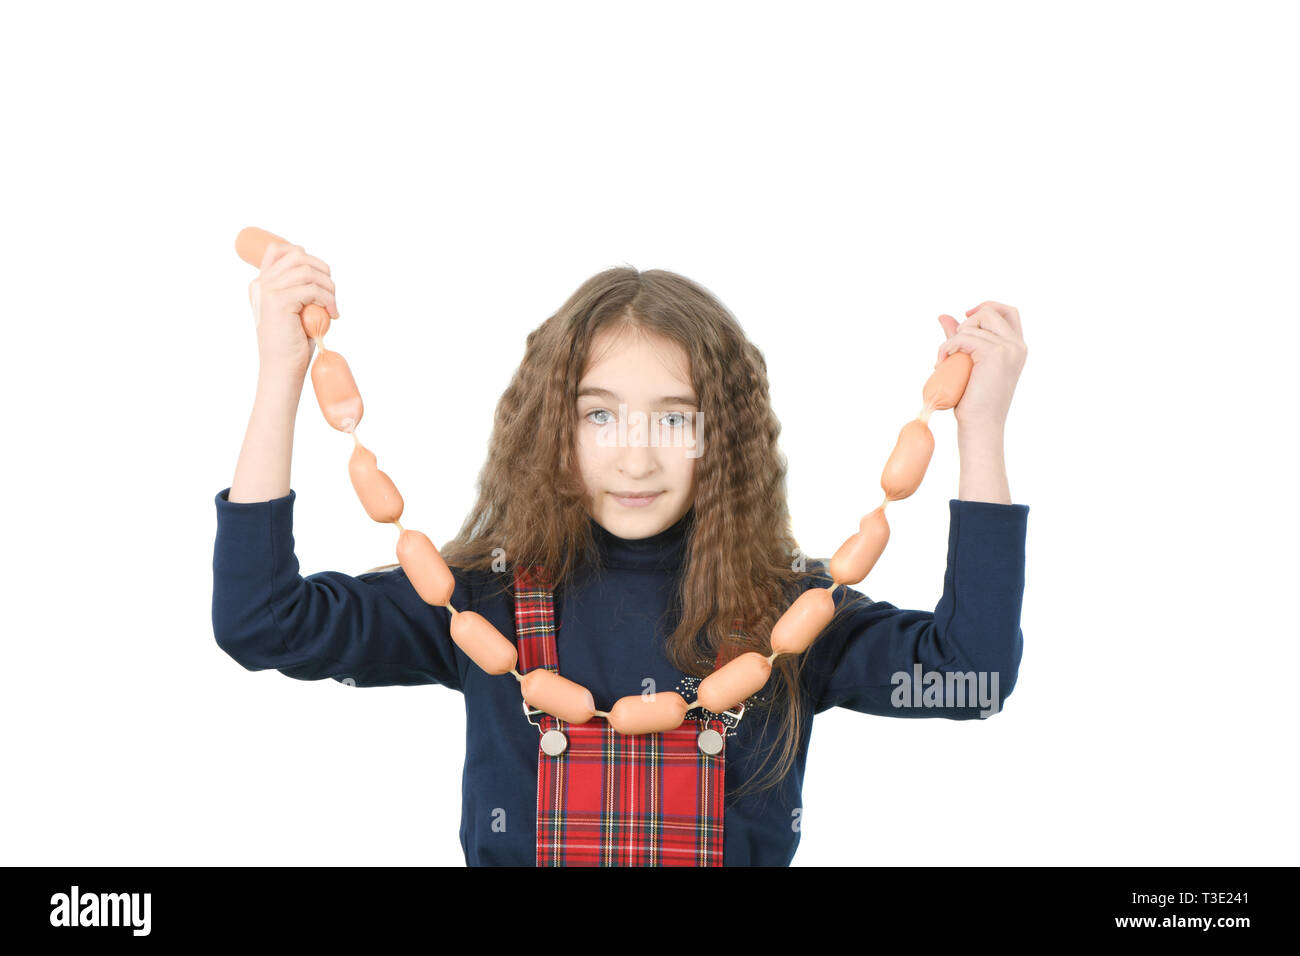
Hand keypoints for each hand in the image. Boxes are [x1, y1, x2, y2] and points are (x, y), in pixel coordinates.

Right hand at [248, 243, 338, 379]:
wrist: (282, 370)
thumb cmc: (292, 344)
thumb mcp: (296, 310)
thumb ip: (300, 289)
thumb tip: (321, 272)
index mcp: (261, 284)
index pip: (279, 250)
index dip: (304, 256)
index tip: (320, 277)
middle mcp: (260, 284)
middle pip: (297, 256)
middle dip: (322, 271)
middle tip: (331, 295)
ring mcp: (267, 291)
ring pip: (307, 271)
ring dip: (328, 287)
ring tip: (332, 307)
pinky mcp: (278, 302)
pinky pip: (312, 289)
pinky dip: (328, 299)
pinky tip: (332, 315)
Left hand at [934, 301, 1026, 430]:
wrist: (980, 425)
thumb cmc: (974, 401)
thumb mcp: (968, 362)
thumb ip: (960, 337)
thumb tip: (943, 316)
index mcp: (1017, 348)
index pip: (1008, 311)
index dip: (987, 307)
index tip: (966, 317)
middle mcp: (1017, 345)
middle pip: (991, 311)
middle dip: (967, 322)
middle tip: (953, 347)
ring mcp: (1009, 348)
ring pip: (975, 323)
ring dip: (953, 339)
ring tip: (946, 361)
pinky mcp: (995, 353)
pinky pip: (963, 337)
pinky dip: (947, 346)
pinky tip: (941, 362)